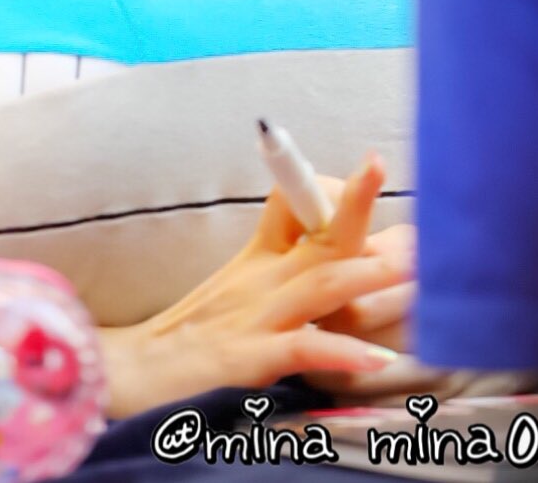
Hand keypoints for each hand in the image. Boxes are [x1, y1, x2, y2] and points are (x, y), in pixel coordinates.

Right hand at [99, 152, 407, 418]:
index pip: (298, 211)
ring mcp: (253, 318)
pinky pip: (298, 348)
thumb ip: (282, 269)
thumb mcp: (237, 292)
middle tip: (401, 193)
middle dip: (357, 207)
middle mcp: (260, 281)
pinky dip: (338, 351)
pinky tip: (377, 359)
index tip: (375, 164)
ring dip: (364, 273)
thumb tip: (343, 261)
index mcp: (260, 262)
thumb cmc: (189, 338)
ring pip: (316, 286)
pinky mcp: (244, 360)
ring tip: (410, 266)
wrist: (127, 373)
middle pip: (316, 236)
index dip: (338, 190)